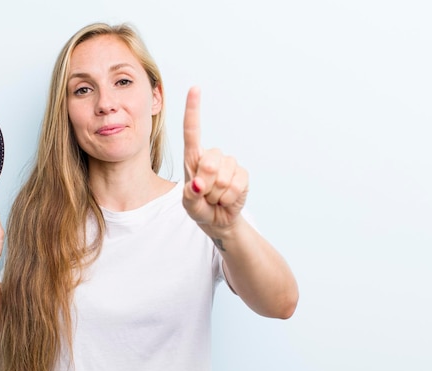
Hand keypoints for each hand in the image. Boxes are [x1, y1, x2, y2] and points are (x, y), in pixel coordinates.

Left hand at [182, 87, 248, 229]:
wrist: (218, 220)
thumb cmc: (199, 208)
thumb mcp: (188, 205)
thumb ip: (189, 196)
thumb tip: (198, 184)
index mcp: (194, 158)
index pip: (192, 131)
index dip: (193, 110)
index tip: (195, 89)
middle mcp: (212, 156)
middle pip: (209, 162)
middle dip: (205, 184)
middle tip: (204, 194)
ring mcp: (229, 164)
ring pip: (222, 177)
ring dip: (216, 194)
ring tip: (214, 198)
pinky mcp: (243, 175)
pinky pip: (235, 186)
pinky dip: (228, 198)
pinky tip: (226, 199)